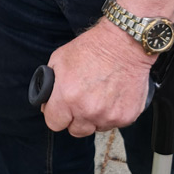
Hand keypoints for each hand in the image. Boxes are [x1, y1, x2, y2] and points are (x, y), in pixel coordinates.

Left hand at [41, 21, 153, 137]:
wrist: (124, 43)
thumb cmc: (92, 47)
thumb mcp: (59, 58)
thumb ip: (50, 84)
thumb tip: (47, 102)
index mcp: (67, 97)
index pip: (54, 123)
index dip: (56, 114)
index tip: (60, 109)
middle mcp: (87, 111)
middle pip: (75, 130)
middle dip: (75, 118)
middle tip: (81, 101)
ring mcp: (108, 116)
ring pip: (95, 128)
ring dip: (94, 117)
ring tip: (99, 94)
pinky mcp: (126, 117)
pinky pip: (114, 123)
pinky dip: (112, 113)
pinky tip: (112, 95)